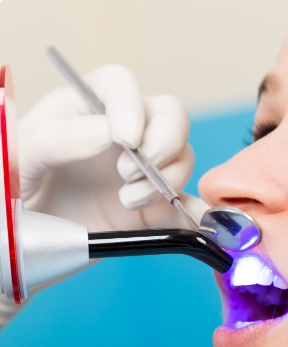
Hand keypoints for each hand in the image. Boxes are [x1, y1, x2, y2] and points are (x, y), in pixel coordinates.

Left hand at [18, 63, 207, 231]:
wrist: (24, 245)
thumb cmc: (10, 193)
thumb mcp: (18, 158)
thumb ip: (56, 138)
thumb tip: (108, 133)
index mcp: (83, 110)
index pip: (121, 84)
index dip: (131, 106)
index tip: (126, 140)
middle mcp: (120, 135)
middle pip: (169, 114)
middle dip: (163, 142)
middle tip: (129, 173)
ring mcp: (141, 172)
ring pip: (183, 156)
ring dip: (167, 180)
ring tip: (127, 203)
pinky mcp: (153, 207)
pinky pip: (186, 202)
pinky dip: (194, 210)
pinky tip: (191, 220)